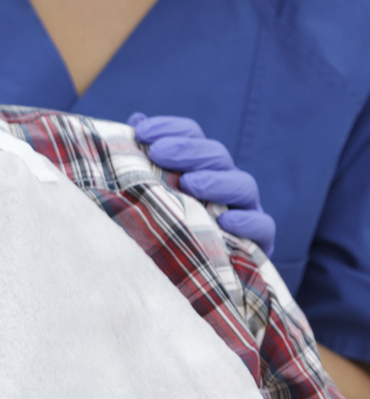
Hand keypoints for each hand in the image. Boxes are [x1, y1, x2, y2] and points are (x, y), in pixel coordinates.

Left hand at [128, 113, 275, 255]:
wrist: (186, 276)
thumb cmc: (161, 224)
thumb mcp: (148, 191)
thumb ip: (141, 159)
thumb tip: (135, 122)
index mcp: (200, 166)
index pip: (191, 134)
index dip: (169, 128)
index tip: (141, 132)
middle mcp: (225, 182)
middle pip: (216, 155)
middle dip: (187, 150)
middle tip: (159, 153)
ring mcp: (245, 210)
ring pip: (243, 185)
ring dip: (216, 181)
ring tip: (189, 184)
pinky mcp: (257, 242)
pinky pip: (263, 227)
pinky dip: (247, 222)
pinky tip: (225, 221)